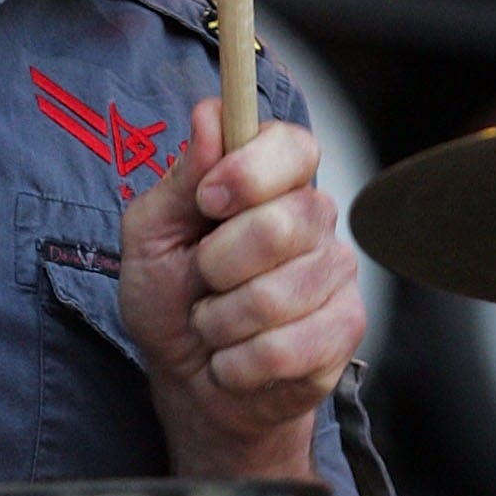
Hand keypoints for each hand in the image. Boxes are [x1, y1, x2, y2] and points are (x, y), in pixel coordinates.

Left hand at [118, 94, 365, 477]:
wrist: (188, 380)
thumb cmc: (171, 297)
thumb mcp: (151, 234)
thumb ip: (181, 178)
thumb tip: (209, 116)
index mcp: (271, 181)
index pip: (293, 146)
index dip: (251, 171)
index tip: (208, 199)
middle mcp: (314, 219)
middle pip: (281, 226)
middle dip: (217, 266)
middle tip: (203, 281)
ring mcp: (336, 274)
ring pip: (275, 296)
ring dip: (219, 322)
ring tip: (216, 324)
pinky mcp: (344, 330)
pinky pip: (283, 348)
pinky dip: (237, 363)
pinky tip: (237, 359)